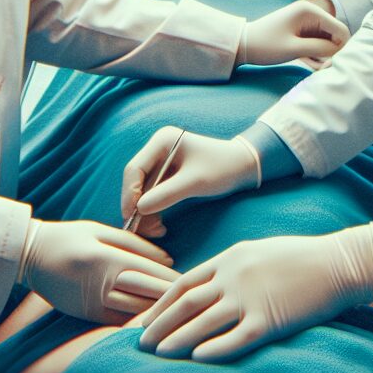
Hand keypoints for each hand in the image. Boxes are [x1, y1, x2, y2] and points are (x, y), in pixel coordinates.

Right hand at [19, 219, 179, 324]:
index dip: (172, 277)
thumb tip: (167, 257)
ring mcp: (93, 303)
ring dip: (158, 311)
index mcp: (108, 258)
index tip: (192, 280)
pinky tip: (155, 321)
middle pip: (146, 293)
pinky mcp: (86, 315)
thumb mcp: (102, 231)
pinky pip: (118, 321)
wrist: (32, 256)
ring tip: (180, 311)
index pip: (150, 271)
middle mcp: (102, 283)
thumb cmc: (70, 237)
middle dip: (171, 296)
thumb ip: (135, 243)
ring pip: (134, 310)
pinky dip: (138, 321)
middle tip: (194, 298)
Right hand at [121, 127, 258, 232]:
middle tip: (140, 230)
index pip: (134, 169)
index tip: (132, 216)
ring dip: (145, 212)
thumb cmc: (222, 168)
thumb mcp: (195, 182)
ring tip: (155, 232)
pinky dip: (153, 210)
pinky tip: (160, 226)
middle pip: (135, 181)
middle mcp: (158, 148)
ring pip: (143, 191)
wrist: (243, 167)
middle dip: (136, 206)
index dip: (129, 194)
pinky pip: (153, 194)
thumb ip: (167, 194)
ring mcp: (162, 161)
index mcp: (162, 141)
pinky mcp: (167, 174)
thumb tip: (139, 209)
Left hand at [133, 226, 372, 361]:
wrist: (336, 263)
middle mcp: (234, 276)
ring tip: (158, 354)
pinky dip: (215, 349)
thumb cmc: (300, 256)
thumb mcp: (257, 251)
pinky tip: (198, 359)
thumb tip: (207, 286)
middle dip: (159, 323)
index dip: (160, 303)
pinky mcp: (270, 319)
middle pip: (186, 302)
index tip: (143, 320)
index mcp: (230, 258)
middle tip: (139, 342)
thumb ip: (230, 267)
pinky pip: (236, 338)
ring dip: (177, 339)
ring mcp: (251, 297)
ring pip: (204, 321)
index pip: (184, 282)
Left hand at [238, 0, 348, 68]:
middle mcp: (310, 13)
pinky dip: (317, 53)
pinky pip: (317, 42)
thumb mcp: (295, 49)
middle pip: (335, 34)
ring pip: (327, 40)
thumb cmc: (266, 46)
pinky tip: (311, 64)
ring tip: (315, 68)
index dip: (342, 48)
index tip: (333, 64)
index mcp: (310, 11)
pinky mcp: (301, 30)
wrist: (243, 44)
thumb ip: (321, 48)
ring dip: (325, 54)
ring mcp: (306, 21)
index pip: (340, 29)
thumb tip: (340, 50)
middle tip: (323, 69)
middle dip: (333, 52)